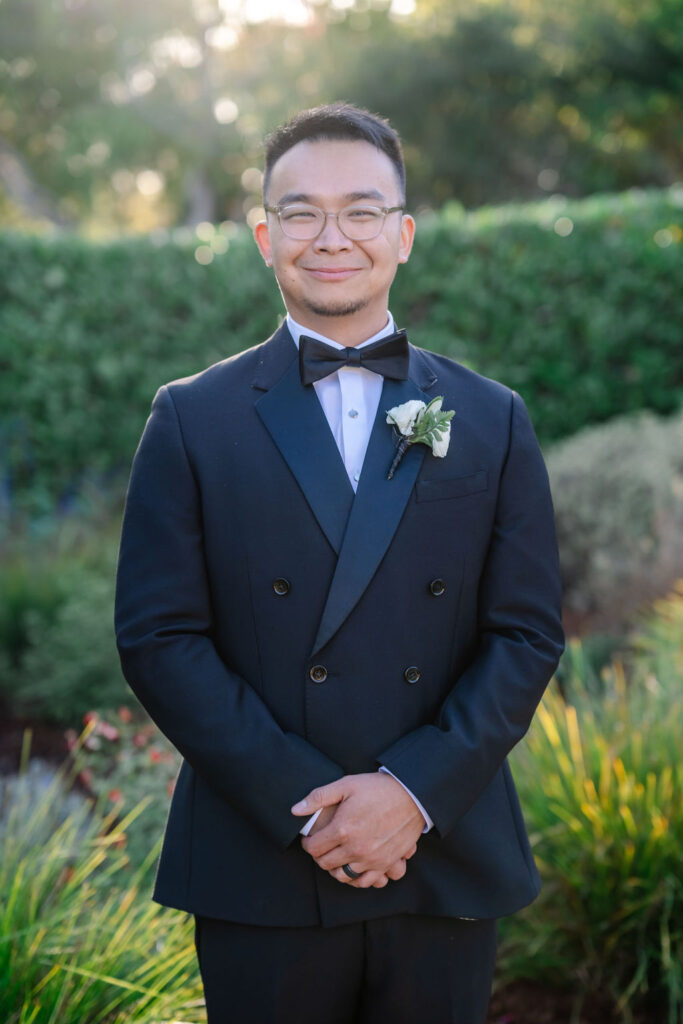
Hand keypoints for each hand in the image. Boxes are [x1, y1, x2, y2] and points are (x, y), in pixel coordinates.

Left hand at [291, 773, 423, 885]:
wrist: (412, 795)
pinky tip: (354, 867)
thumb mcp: (346, 785)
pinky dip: (356, 879)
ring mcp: (372, 859)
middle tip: (322, 846)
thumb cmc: (377, 788)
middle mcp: (356, 849)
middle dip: (319, 856)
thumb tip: (295, 810)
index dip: (307, 844)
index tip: (309, 839)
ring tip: (336, 856)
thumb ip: (318, 797)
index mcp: (343, 829)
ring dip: (335, 868)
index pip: (314, 848)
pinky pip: (366, 882)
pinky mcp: (386, 863)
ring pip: (343, 876)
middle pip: (325, 864)